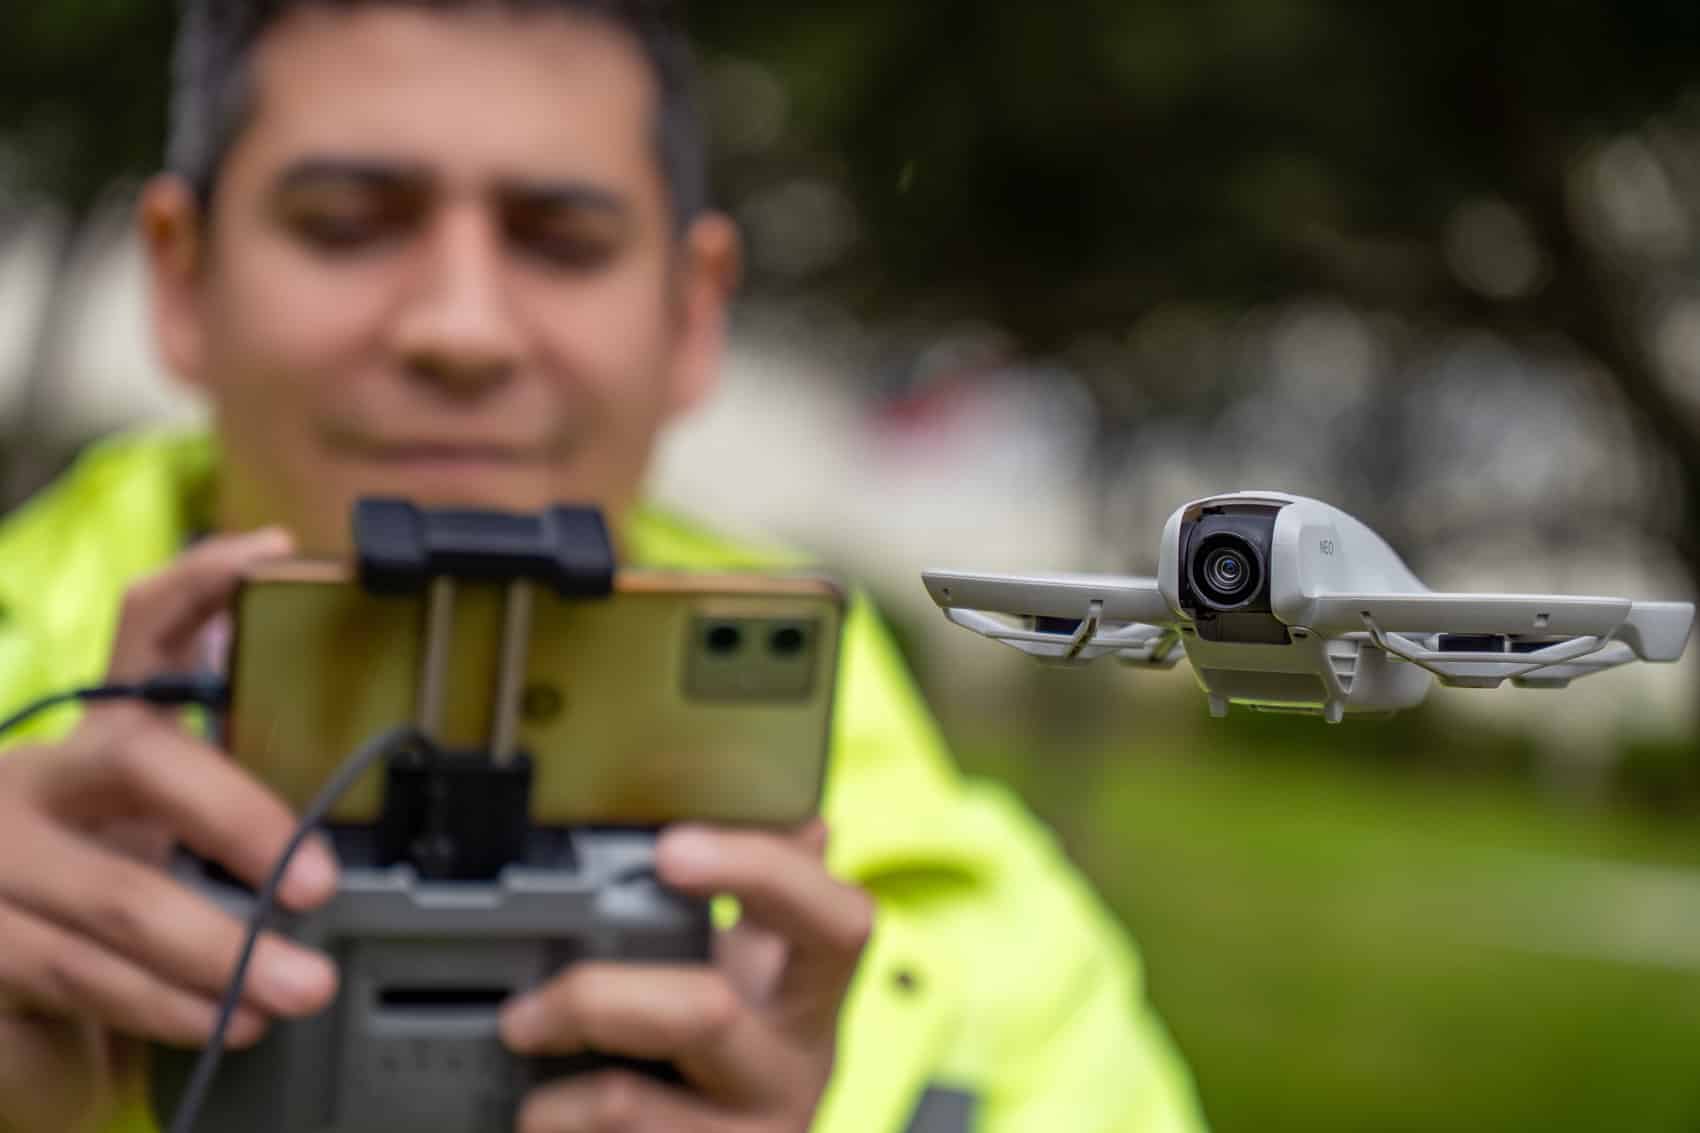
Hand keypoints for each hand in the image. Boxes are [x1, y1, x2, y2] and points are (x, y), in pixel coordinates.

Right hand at [0, 531, 341, 1132]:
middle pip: (141, 761)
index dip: (203, 582)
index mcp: (100, 732)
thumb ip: (232, 794)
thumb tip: (352, 793)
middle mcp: (35, 778)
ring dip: (223, 950)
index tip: (274, 555)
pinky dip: (169, 1006)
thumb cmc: (111, 898)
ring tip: (300, 984)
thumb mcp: (170, 832)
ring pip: (119, 892)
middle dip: (238, 817)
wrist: (10, 994)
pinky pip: (83, 974)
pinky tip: (227, 1019)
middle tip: (319, 881)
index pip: (142, 625)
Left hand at [499, 821, 872, 1132]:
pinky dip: (557, 1132)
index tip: (670, 849)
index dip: (761, 872)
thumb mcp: (770, 973)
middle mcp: (792, 1072)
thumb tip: (802, 815)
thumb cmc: (746, 1051)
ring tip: (522, 1085)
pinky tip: (543, 1120)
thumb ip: (774, 896)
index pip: (835, 923)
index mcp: (812, 998)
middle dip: (597, 997)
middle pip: (706, 1012)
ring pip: (631, 1106)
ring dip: (554, 1095)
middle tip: (525, 1009)